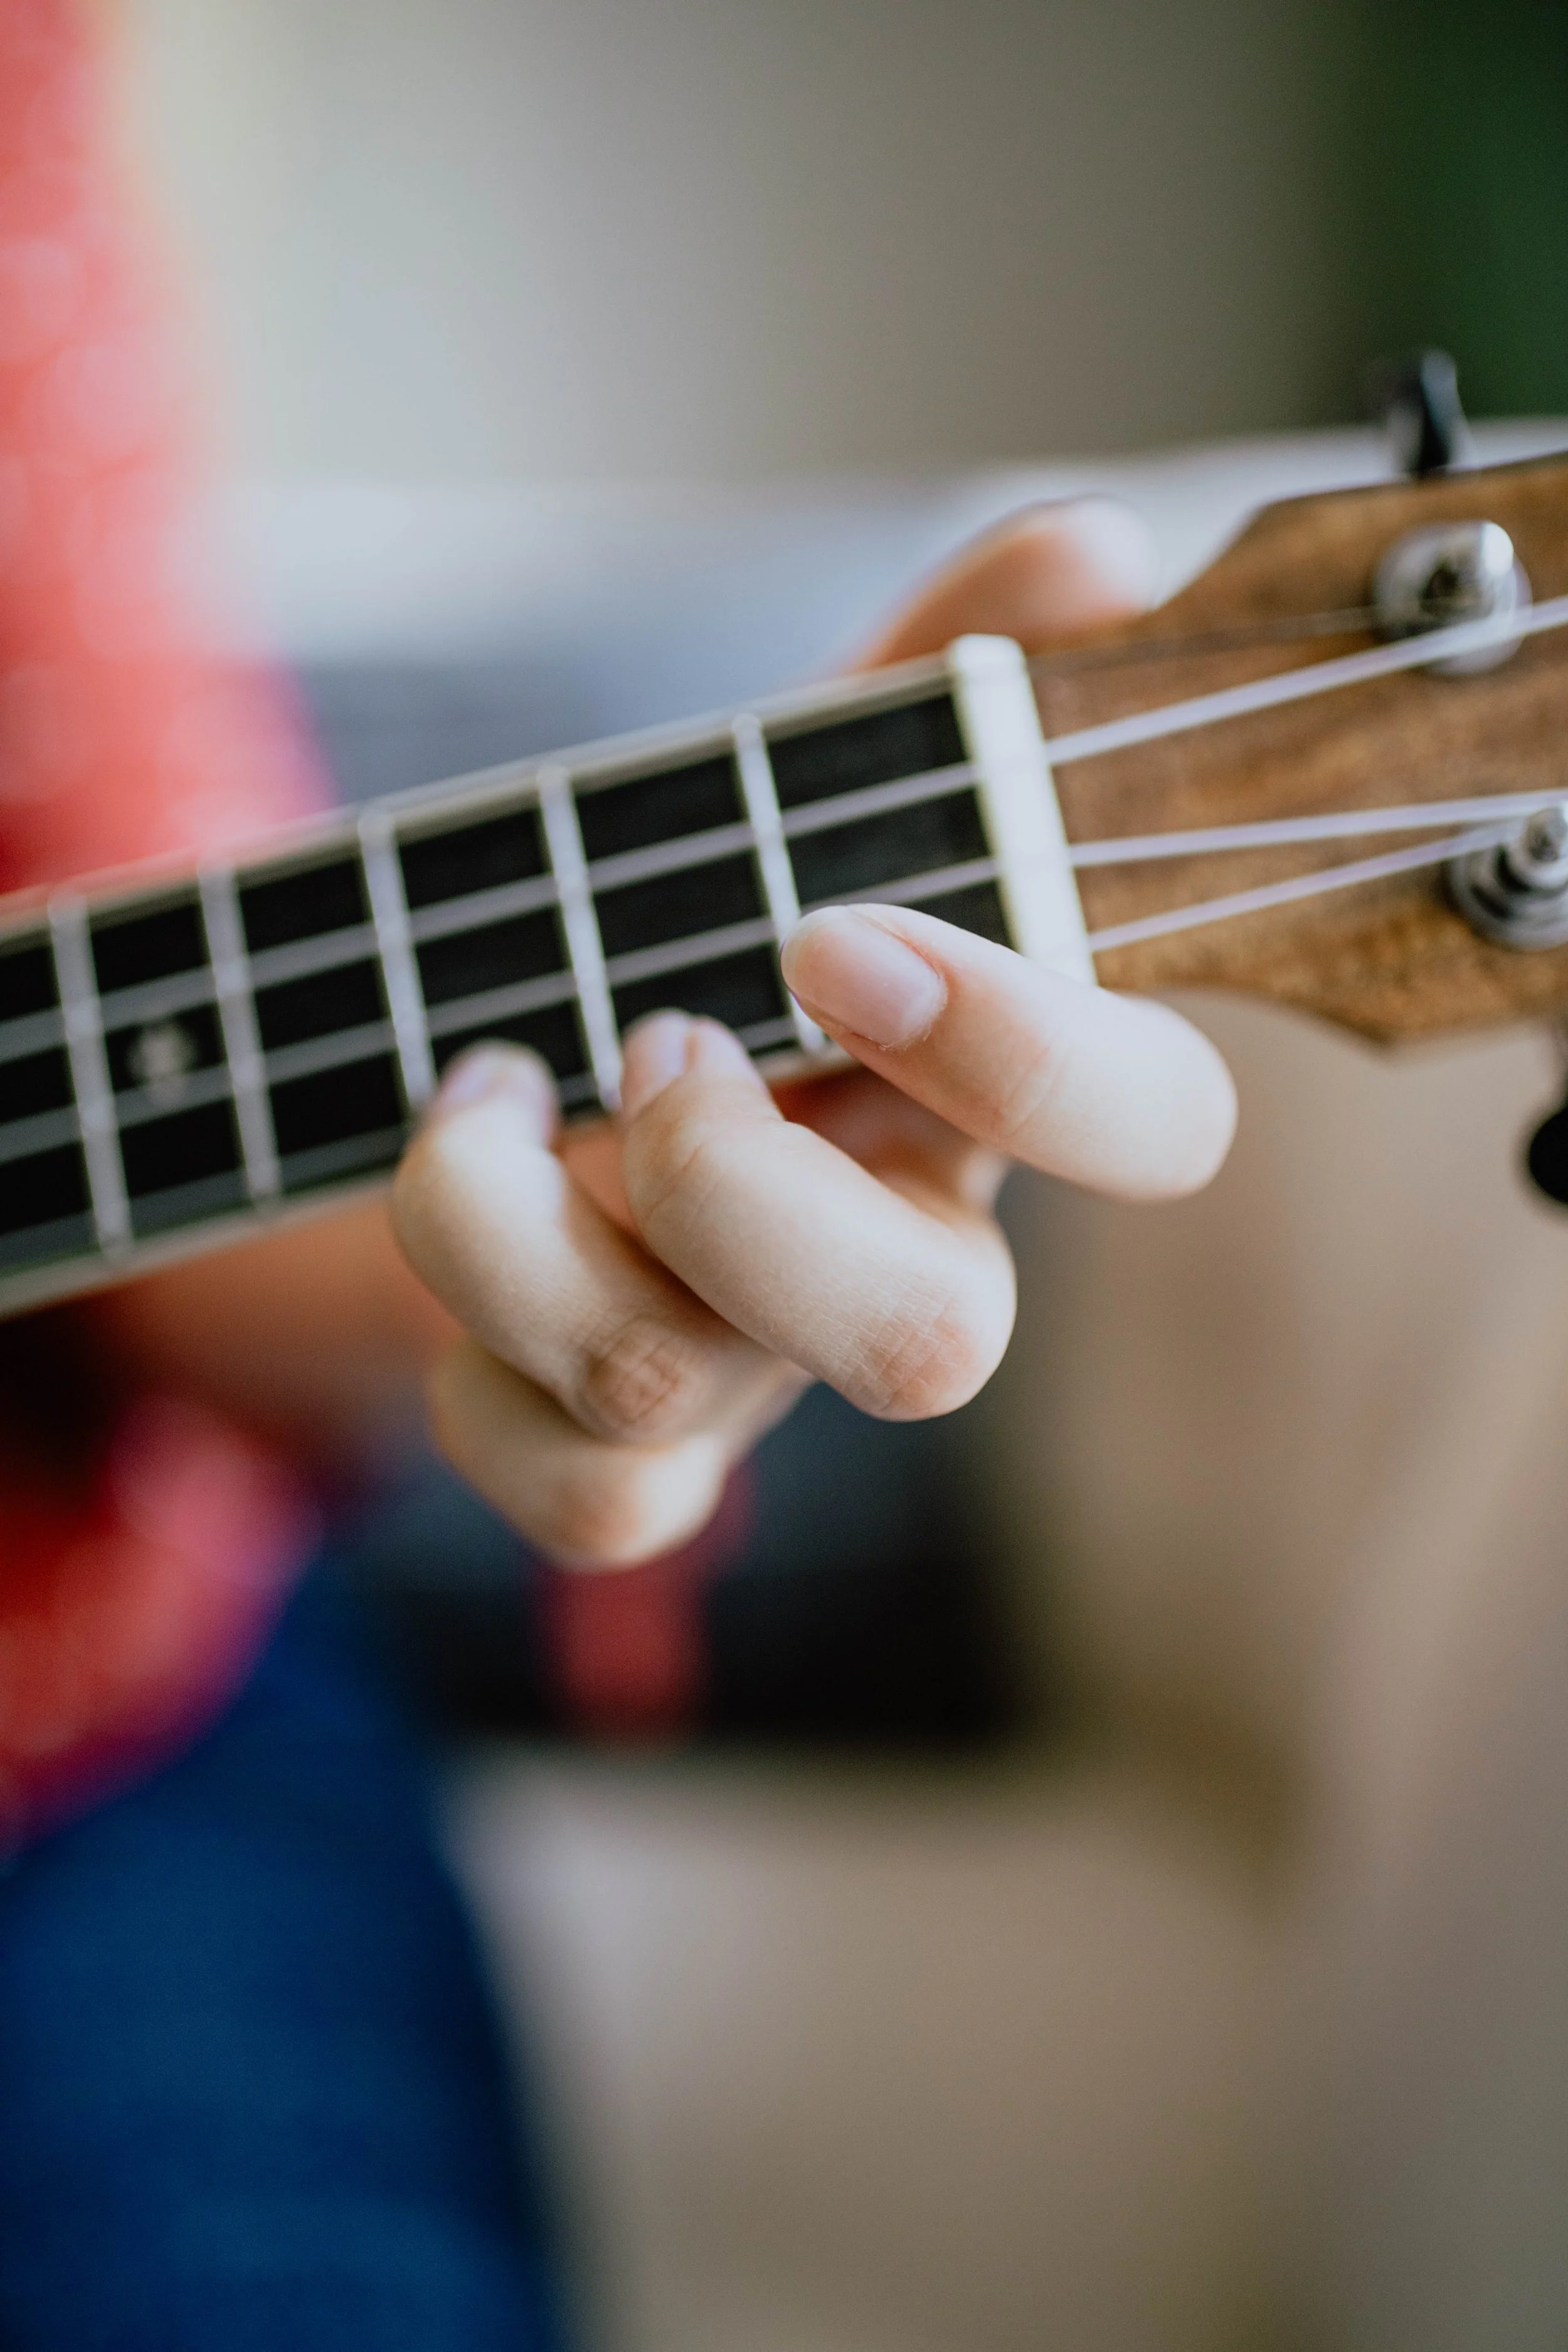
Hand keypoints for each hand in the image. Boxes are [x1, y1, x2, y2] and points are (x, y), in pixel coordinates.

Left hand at [391, 502, 1236, 1566]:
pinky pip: (585, 1506)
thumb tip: (1091, 555)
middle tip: (653, 1038)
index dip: (1029, 1057)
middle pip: (933, 1349)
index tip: (836, 932)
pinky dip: (471, 1349)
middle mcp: (897, 1261)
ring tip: (482, 1079)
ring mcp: (759, 1379)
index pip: (1155, 1133)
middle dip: (743, 1189)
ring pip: (674, 1408)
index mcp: (981, 1098)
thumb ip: (925, 689)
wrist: (531, 1077)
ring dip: (515, 1227)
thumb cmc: (697, 936)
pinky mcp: (627, 1456)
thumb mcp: (788, 793)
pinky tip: (459, 1190)